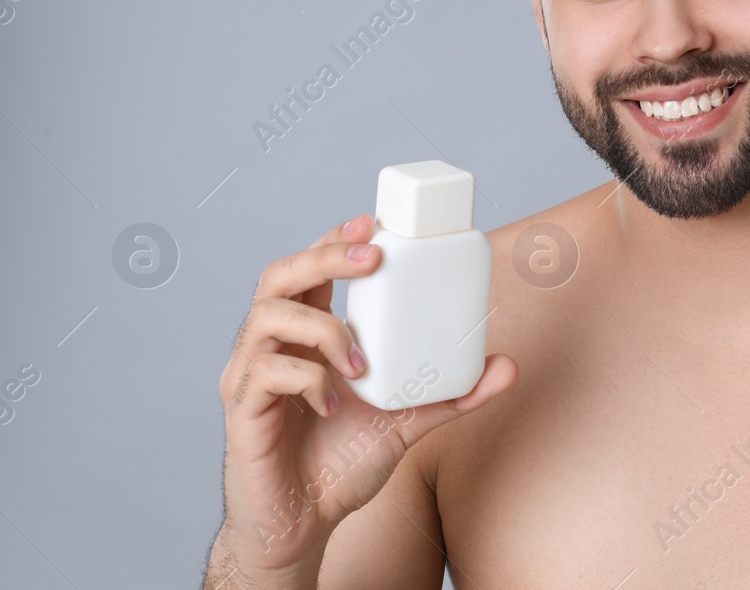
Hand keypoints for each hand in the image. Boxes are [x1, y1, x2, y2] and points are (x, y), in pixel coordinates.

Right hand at [209, 214, 517, 585]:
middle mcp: (271, 345)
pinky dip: (306, 380)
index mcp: (305, 335)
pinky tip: (333, 404)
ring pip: (267, 316)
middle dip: (325, 256)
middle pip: (280, 275)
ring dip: (323, 329)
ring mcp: (250, 375)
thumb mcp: (406, 422)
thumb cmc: (341, 463)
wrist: (303, 524)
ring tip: (360, 363)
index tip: (374, 225)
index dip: (334, 240)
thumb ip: (451, 394)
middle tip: (373, 258)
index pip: (310, 270)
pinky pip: (265, 374)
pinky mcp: (242, 410)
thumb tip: (507, 367)